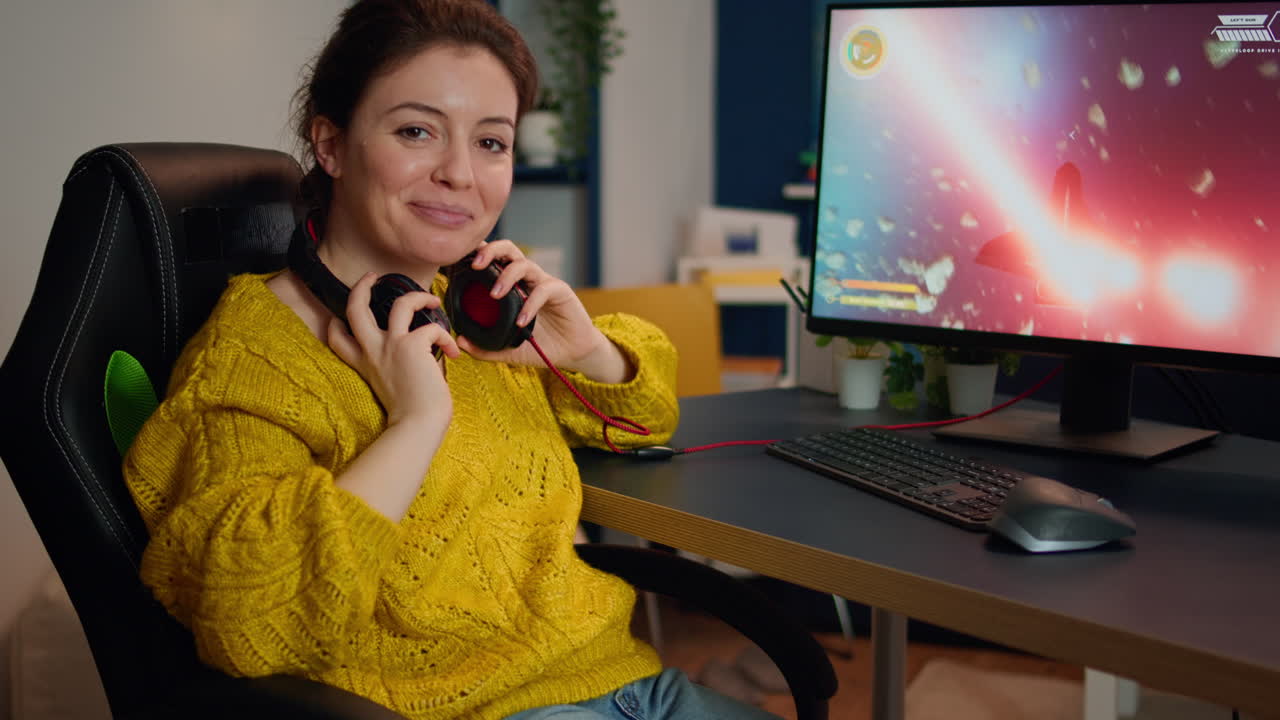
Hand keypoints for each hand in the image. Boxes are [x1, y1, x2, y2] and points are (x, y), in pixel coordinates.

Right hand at [326, 272, 460, 428]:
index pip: (339, 339)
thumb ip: (398, 368)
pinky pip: (433, 327)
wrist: (417, 426)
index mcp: (367, 365)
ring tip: (433, 300)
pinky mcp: (412, 345)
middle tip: (372, 276)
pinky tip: (452, 353)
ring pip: (400, 303)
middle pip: (355, 309)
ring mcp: (391, 346)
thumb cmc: (413, 415)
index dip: (336, 324)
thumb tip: (424, 354)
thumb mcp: (394, 389)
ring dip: (419, 296)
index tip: (339, 317)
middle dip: (361, 286)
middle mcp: (374, 351)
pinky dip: (446, 337)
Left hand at [457, 240, 631, 381]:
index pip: (494, 260)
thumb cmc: (540, 346)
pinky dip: (530, 304)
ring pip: (525, 264)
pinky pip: (543, 290)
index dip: (478, 254)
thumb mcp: (508, 350)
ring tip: (495, 294)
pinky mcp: (561, 291)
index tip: (460, 261)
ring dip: (507, 275)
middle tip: (475, 265)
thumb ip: (485, 347)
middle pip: (508, 250)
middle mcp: (527, 279)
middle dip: (490, 251)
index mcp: (512, 285)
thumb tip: (460, 341)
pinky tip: (521, 321)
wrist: (572, 353)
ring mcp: (543, 283)